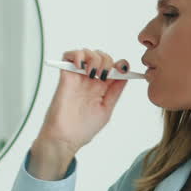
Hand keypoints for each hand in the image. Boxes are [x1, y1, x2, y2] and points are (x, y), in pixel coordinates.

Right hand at [29, 49, 130, 179]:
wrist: (65, 138)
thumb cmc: (83, 129)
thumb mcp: (106, 109)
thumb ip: (115, 92)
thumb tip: (126, 76)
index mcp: (102, 88)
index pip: (113, 68)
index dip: (121, 64)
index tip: (124, 68)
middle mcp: (90, 80)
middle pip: (102, 57)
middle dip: (107, 61)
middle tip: (104, 74)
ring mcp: (78, 77)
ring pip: (87, 53)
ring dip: (93, 58)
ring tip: (92, 73)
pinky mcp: (65, 76)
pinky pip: (69, 56)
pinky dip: (76, 55)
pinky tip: (81, 66)